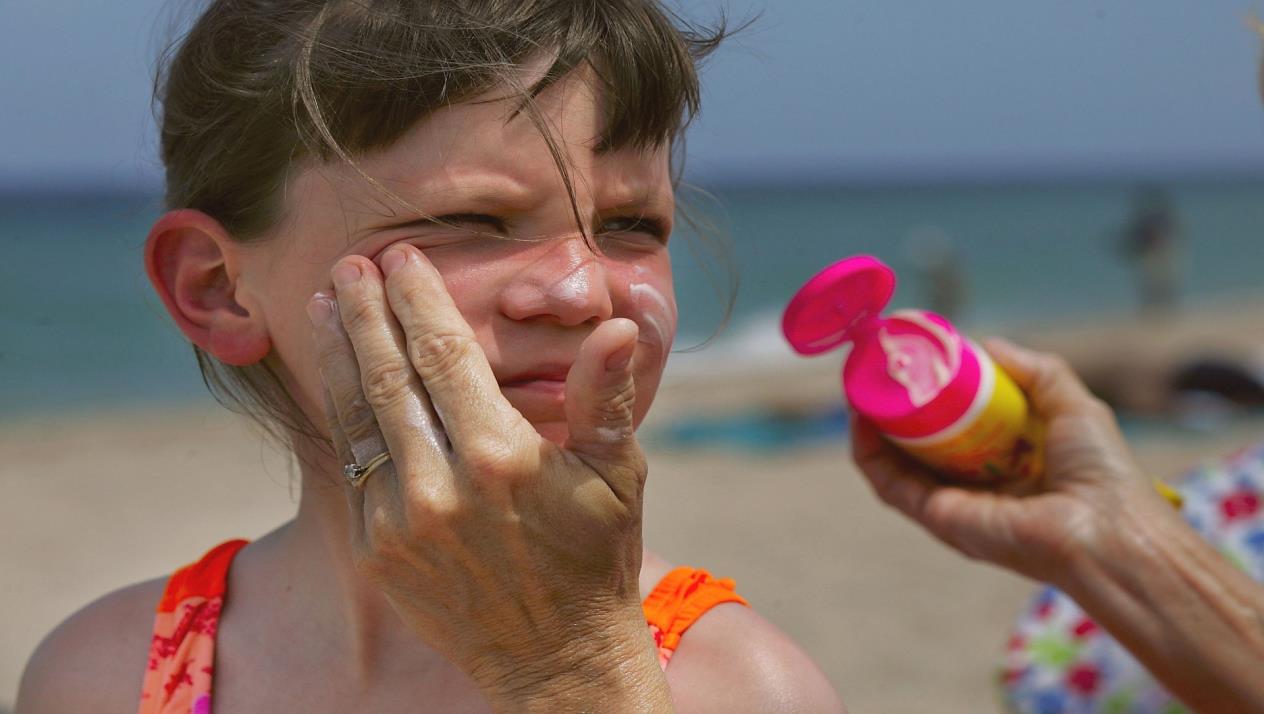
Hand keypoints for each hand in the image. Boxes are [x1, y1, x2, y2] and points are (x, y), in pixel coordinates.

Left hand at [307, 243, 667, 710]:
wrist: (555, 658)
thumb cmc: (596, 556)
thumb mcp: (618, 474)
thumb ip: (604, 396)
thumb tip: (618, 326)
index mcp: (501, 456)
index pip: (446, 354)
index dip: (419, 300)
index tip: (402, 258)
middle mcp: (440, 486)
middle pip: (388, 375)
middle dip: (365, 311)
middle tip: (348, 265)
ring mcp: (399, 522)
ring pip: (357, 418)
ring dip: (338, 355)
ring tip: (321, 306)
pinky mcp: (377, 552)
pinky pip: (353, 469)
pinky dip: (343, 418)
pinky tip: (339, 382)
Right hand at [851, 338, 1178, 586]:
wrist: (1108, 531)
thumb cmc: (1102, 474)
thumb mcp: (1072, 404)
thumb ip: (1035, 372)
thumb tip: (987, 344)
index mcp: (1006, 466)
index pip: (956, 430)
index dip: (931, 398)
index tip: (914, 364)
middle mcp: (975, 489)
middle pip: (918, 445)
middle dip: (893, 409)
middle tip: (877, 371)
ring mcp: (953, 506)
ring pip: (895, 463)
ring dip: (871, 426)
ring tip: (861, 386)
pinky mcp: (938, 519)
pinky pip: (890, 484)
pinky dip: (869, 453)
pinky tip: (862, 417)